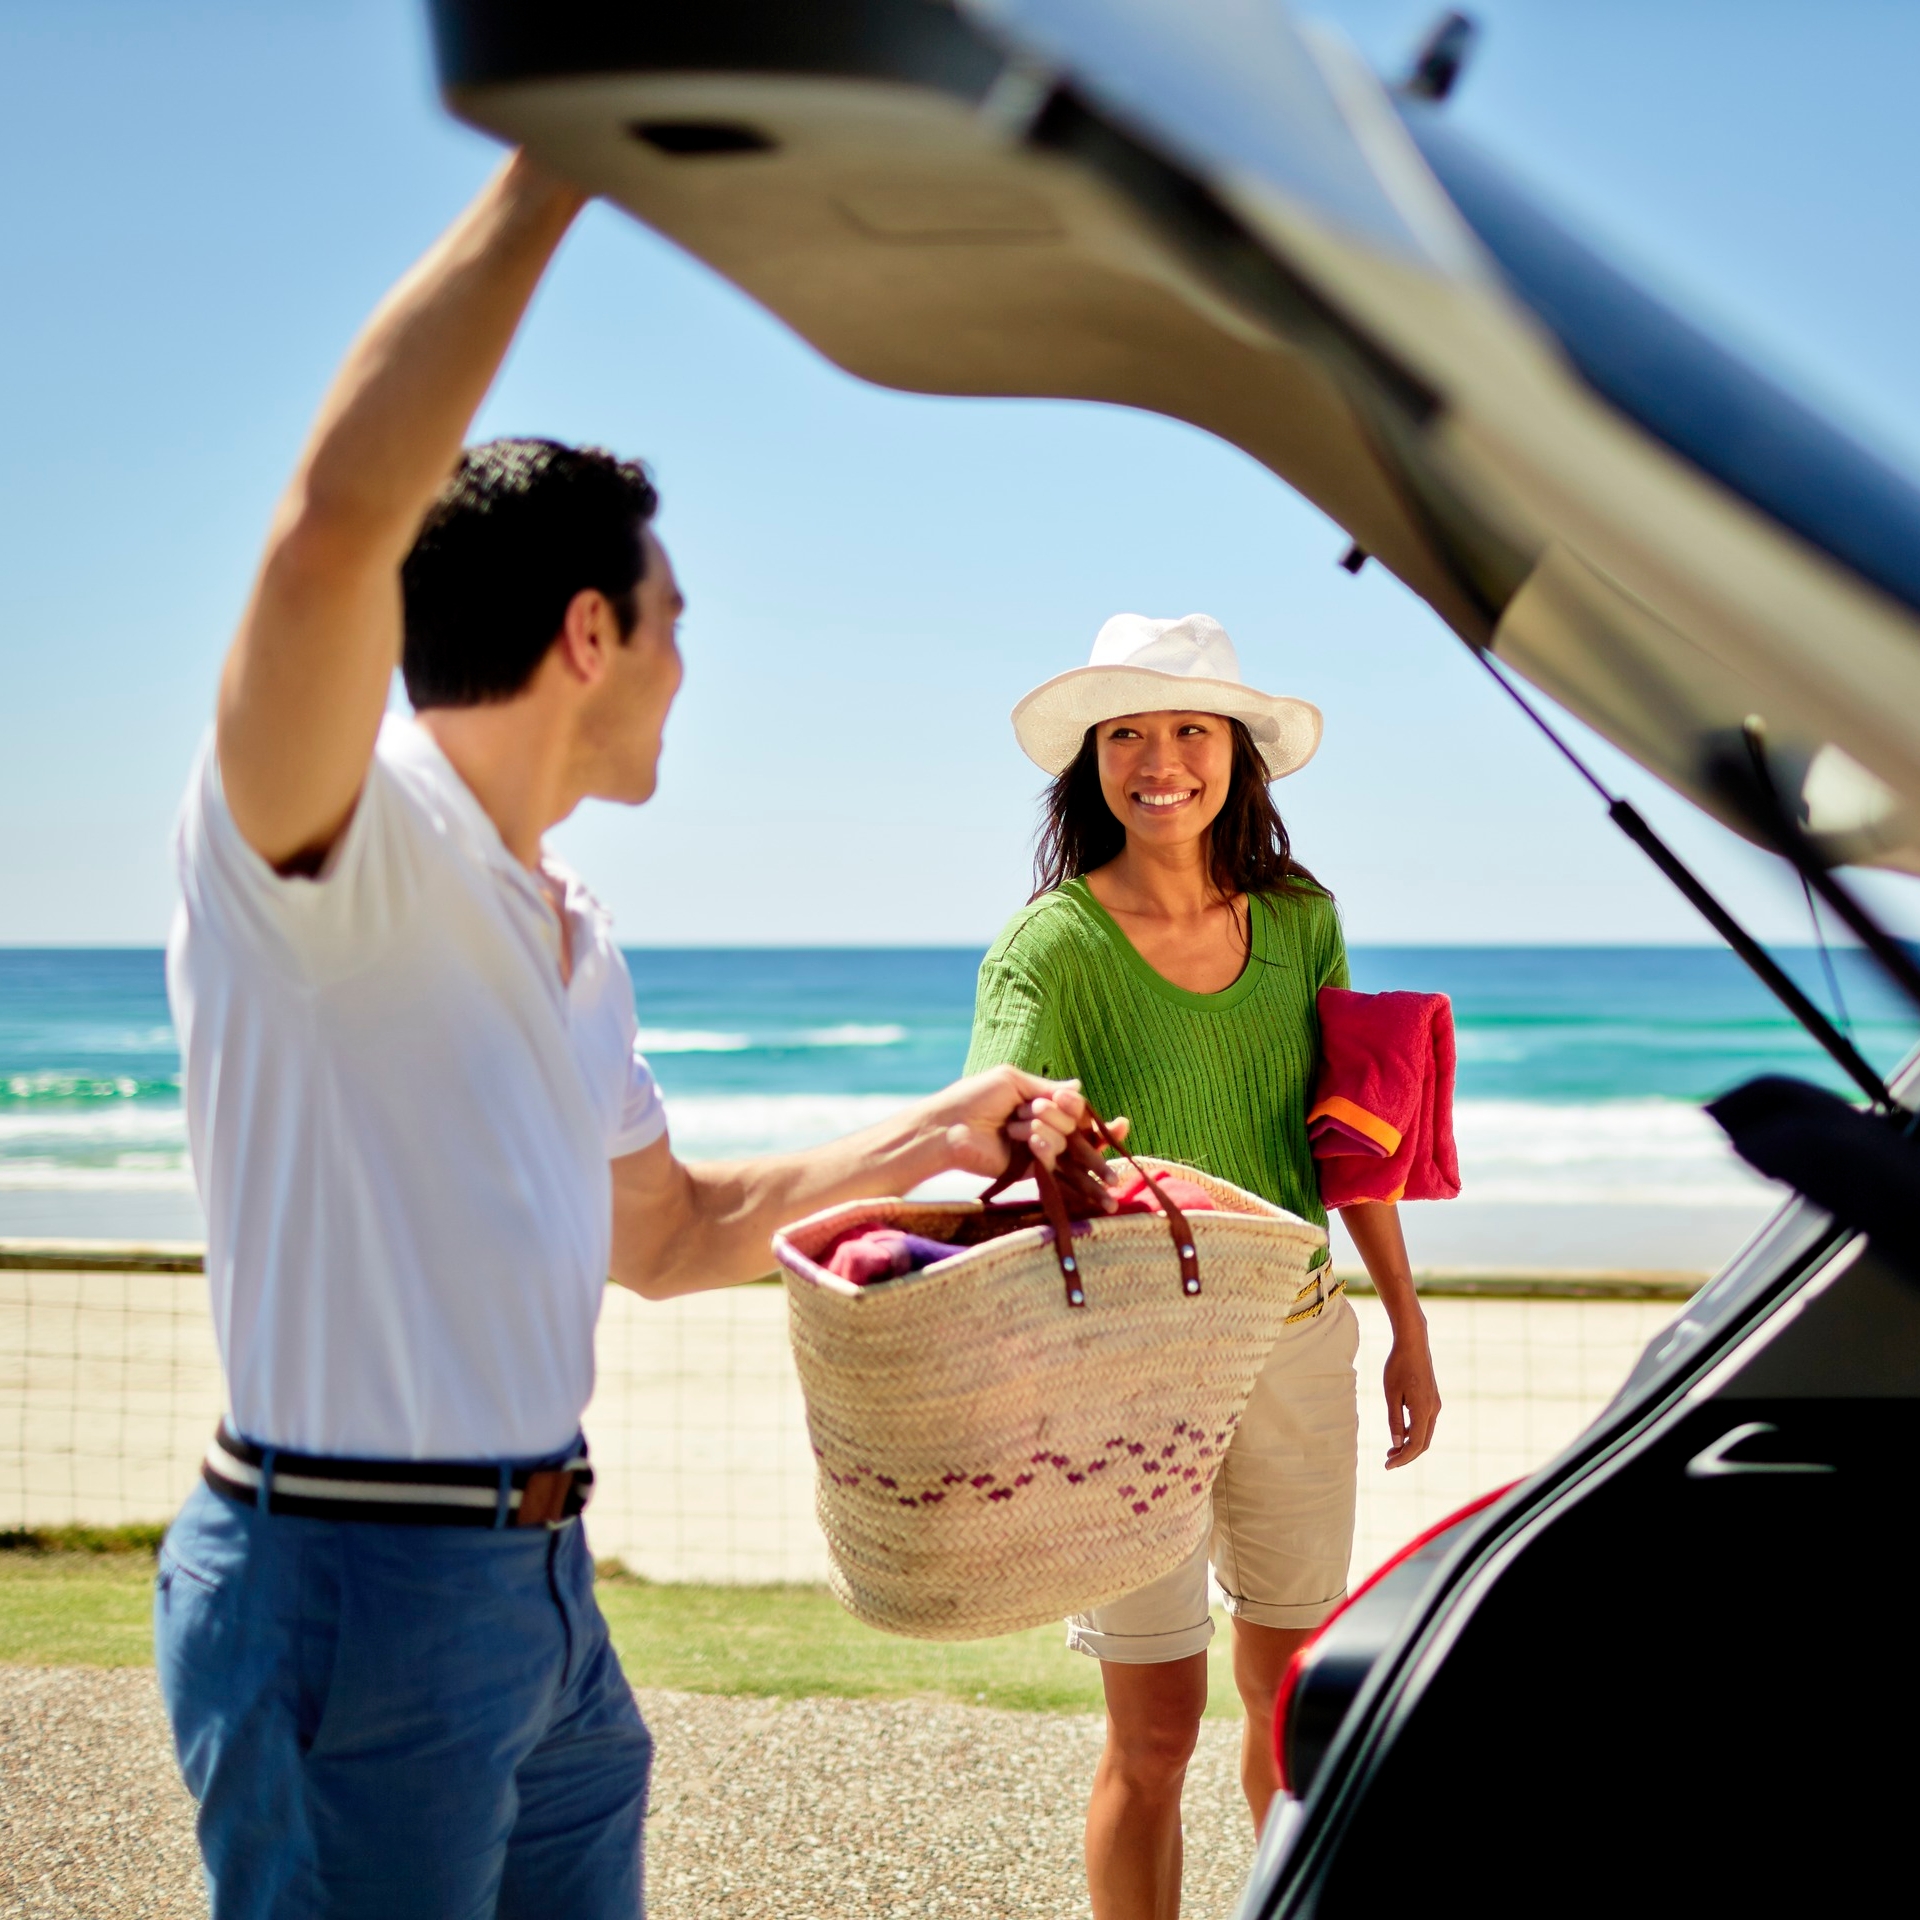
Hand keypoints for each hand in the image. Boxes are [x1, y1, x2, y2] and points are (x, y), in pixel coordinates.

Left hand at [917, 1068, 1121, 1207]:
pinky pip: (1054, 1160)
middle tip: (1031, 1109)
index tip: (1109, 1117)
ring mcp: (1038, 1152)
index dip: (1092, 1116)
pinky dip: (1045, 1146)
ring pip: (1067, 1142)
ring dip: (1044, 1128)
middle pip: (1078, 1128)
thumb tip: (1078, 1087)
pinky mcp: (1030, 1171)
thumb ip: (1048, 1088)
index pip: (1078, 1114)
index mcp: (1039, 1107)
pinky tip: (1030, 1139)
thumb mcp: (1012, 1081)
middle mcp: (1043, 1130)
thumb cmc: (974, 1098)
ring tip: (1015, 1125)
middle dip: (1061, 1115)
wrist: (949, 1127)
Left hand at [1382, 1331, 1440, 1468]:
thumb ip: (1394, 1420)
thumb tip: (1396, 1443)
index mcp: (1423, 1410)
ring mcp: (1435, 1404)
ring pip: (1425, 1434)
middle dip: (1406, 1455)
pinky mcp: (1432, 1399)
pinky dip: (1413, 1432)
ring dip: (1410, 1444)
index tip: (1387, 1466)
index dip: (1402, 1458)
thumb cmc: (1398, 1366)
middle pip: (1423, 1443)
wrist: (1413, 1343)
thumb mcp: (1391, 1394)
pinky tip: (1399, 1433)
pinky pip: (1425, 1423)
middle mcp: (1433, 1410)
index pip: (1415, 1444)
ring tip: (1391, 1451)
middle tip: (1388, 1461)